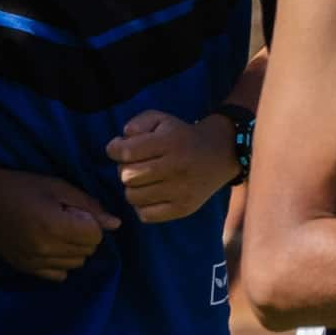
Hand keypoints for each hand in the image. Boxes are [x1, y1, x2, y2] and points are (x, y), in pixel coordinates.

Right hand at [0, 157, 112, 282]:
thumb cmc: (19, 186)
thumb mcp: (56, 186)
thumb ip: (88, 205)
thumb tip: (116, 224)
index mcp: (54, 226)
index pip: (95, 237)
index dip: (91, 221)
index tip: (75, 210)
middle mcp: (45, 249)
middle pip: (88, 252)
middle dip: (84, 235)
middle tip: (64, 217)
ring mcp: (34, 262)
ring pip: (75, 264)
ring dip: (74, 249)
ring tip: (55, 230)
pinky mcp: (24, 269)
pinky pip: (58, 275)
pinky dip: (60, 262)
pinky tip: (48, 245)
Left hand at [107, 103, 240, 226]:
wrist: (220, 153)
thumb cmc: (182, 135)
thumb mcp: (161, 119)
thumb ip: (137, 124)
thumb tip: (121, 141)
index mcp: (170, 142)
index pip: (126, 152)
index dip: (114, 150)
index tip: (118, 149)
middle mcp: (176, 167)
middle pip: (127, 176)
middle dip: (124, 168)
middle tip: (134, 164)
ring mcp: (181, 191)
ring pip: (133, 197)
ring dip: (132, 188)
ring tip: (142, 180)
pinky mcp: (183, 208)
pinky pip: (146, 215)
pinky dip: (142, 206)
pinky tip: (150, 194)